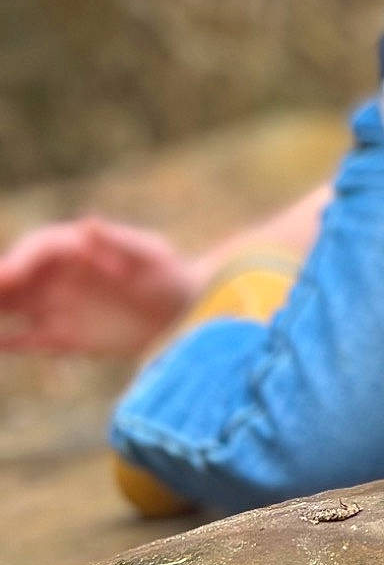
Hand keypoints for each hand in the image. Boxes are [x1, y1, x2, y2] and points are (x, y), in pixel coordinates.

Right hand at [0, 217, 197, 355]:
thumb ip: (118, 242)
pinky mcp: (63, 337)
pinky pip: (27, 339)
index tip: (8, 276)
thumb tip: (88, 223)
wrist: (185, 313)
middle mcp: (60, 276)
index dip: (19, 261)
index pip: (37, 250)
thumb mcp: (150, 256)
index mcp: (77, 249)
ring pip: (12, 306)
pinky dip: (8, 341)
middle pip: (14, 277)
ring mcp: (58, 306)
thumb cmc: (169, 275)